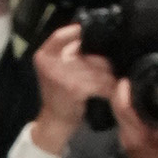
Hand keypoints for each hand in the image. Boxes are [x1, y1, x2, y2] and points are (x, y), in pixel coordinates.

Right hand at [28, 19, 115, 152]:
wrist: (55, 124)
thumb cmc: (59, 96)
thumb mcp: (57, 69)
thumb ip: (69, 53)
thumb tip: (96, 36)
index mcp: (44, 55)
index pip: (60, 35)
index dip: (77, 32)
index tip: (94, 35)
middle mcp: (50, 62)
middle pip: (85, 50)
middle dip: (100, 59)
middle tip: (110, 66)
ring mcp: (62, 75)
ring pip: (96, 66)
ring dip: (108, 75)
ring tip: (112, 80)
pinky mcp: (74, 88)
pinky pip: (99, 82)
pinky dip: (108, 87)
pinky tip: (111, 91)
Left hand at [110, 76, 157, 157]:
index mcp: (142, 131)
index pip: (122, 104)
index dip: (122, 88)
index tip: (128, 78)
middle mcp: (128, 136)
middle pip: (116, 107)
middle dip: (121, 91)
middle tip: (129, 81)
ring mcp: (123, 141)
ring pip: (116, 115)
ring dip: (122, 102)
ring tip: (132, 90)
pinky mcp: (123, 144)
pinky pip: (120, 122)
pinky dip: (125, 113)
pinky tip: (134, 107)